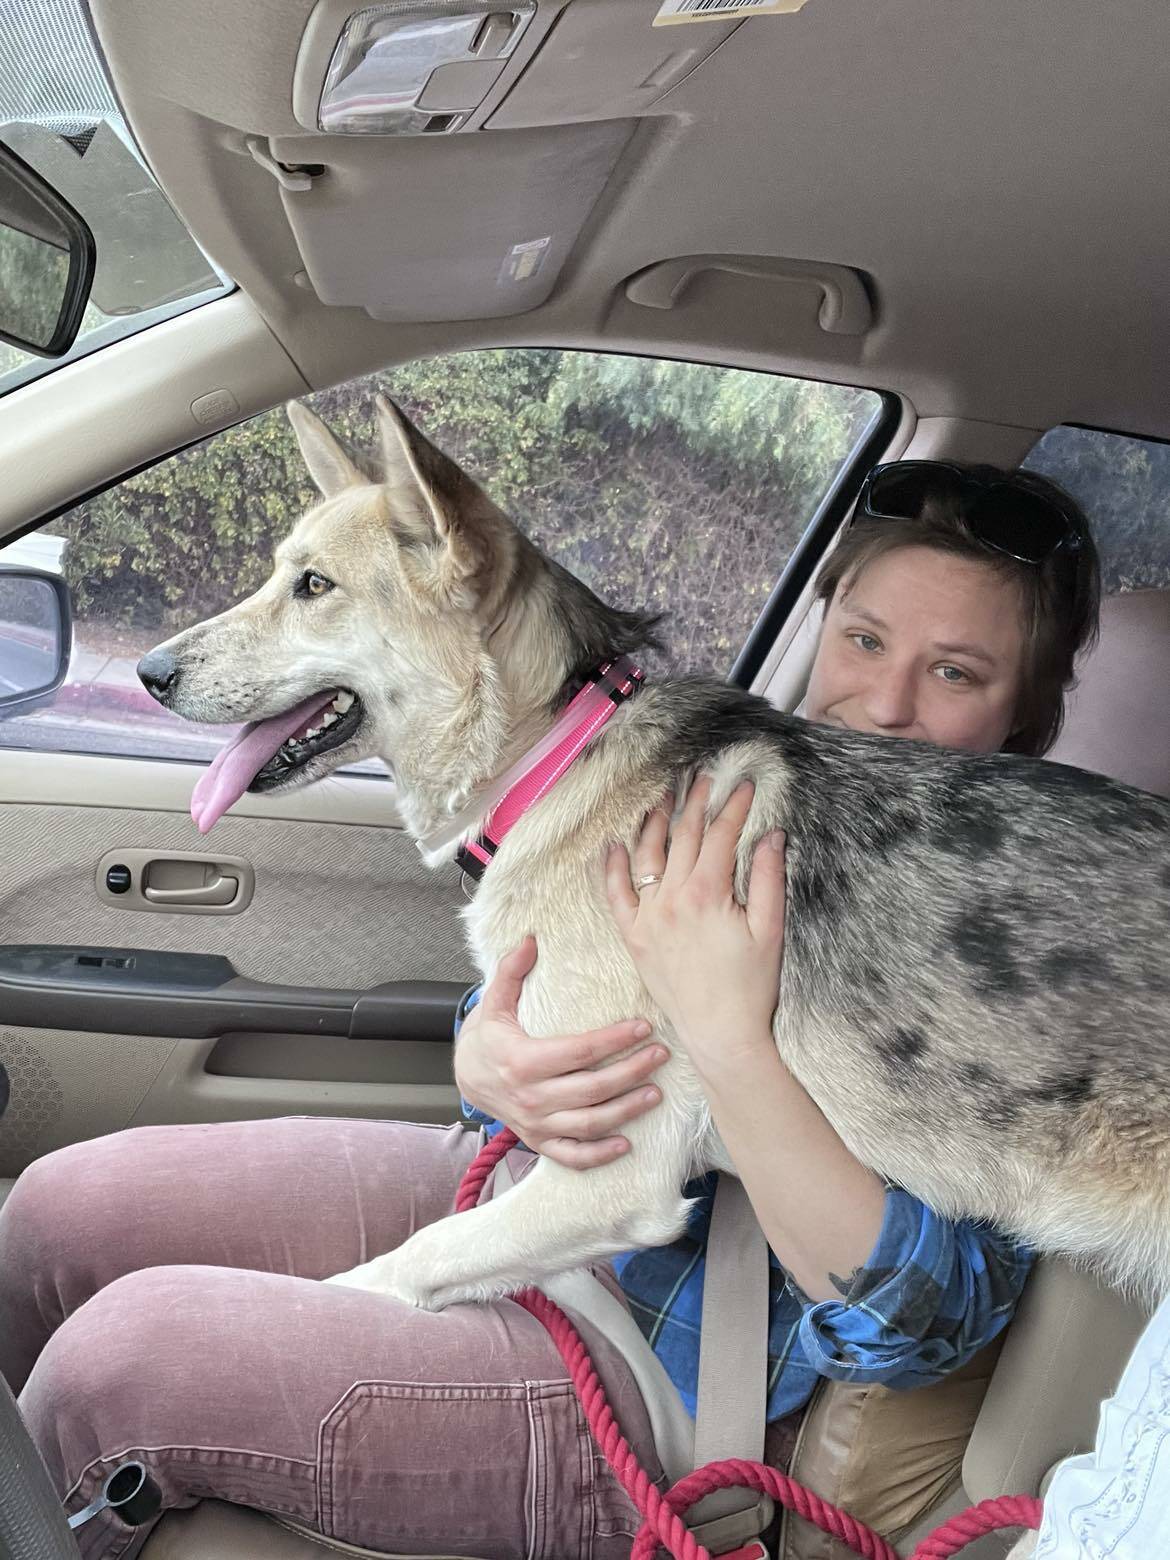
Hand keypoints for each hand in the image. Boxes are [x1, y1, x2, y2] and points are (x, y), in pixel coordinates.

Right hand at [454, 937, 669, 1168]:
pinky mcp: (539, 1141)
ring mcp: (536, 1124)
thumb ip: (511, 971)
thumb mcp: (494, 1002)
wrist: (466, 1079)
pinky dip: (599, 1155)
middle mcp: (531, 1097)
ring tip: (655, 1092)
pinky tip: (626, 1144)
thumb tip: (530, 939)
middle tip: (660, 1055)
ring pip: (589, 1123)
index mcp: (522, 1061)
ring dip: (627, 1110)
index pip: (580, 1051)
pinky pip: (572, 1155)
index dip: (615, 1039)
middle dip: (632, 1071)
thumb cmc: (487, 1039)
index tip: (643, 1027)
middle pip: (592, 1087)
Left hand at [605, 777, 785, 1077]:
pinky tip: (614, 844)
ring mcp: (648, 916)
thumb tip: (770, 835)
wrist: (720, 1033)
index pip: (720, 834)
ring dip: (654, 822)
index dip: (733, 806)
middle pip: (682, 836)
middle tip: (702, 777)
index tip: (743, 784)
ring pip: (647, 855)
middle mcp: (671, 898)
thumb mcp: (769, 930)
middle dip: (694, 802)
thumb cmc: (751, 986)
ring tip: (662, 796)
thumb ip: (768, 878)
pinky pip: (615, 895)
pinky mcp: (633, 937)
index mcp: (707, 892)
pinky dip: (612, 867)